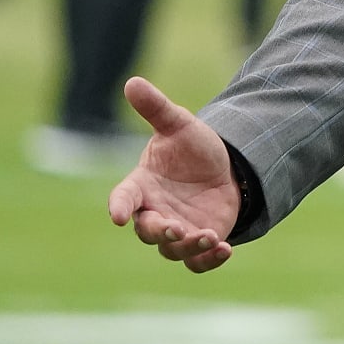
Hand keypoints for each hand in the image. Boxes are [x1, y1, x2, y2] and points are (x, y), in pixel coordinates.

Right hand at [107, 76, 240, 273]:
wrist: (224, 168)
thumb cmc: (192, 148)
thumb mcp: (179, 125)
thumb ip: (156, 109)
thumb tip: (132, 81)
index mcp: (141, 186)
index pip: (123, 198)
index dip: (120, 207)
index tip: (118, 216)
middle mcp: (154, 212)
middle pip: (147, 231)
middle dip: (160, 231)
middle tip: (176, 228)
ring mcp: (176, 230)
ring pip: (172, 250)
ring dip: (188, 246)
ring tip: (208, 237)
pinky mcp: (198, 243)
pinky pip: (196, 262)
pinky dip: (207, 260)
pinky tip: (225, 249)